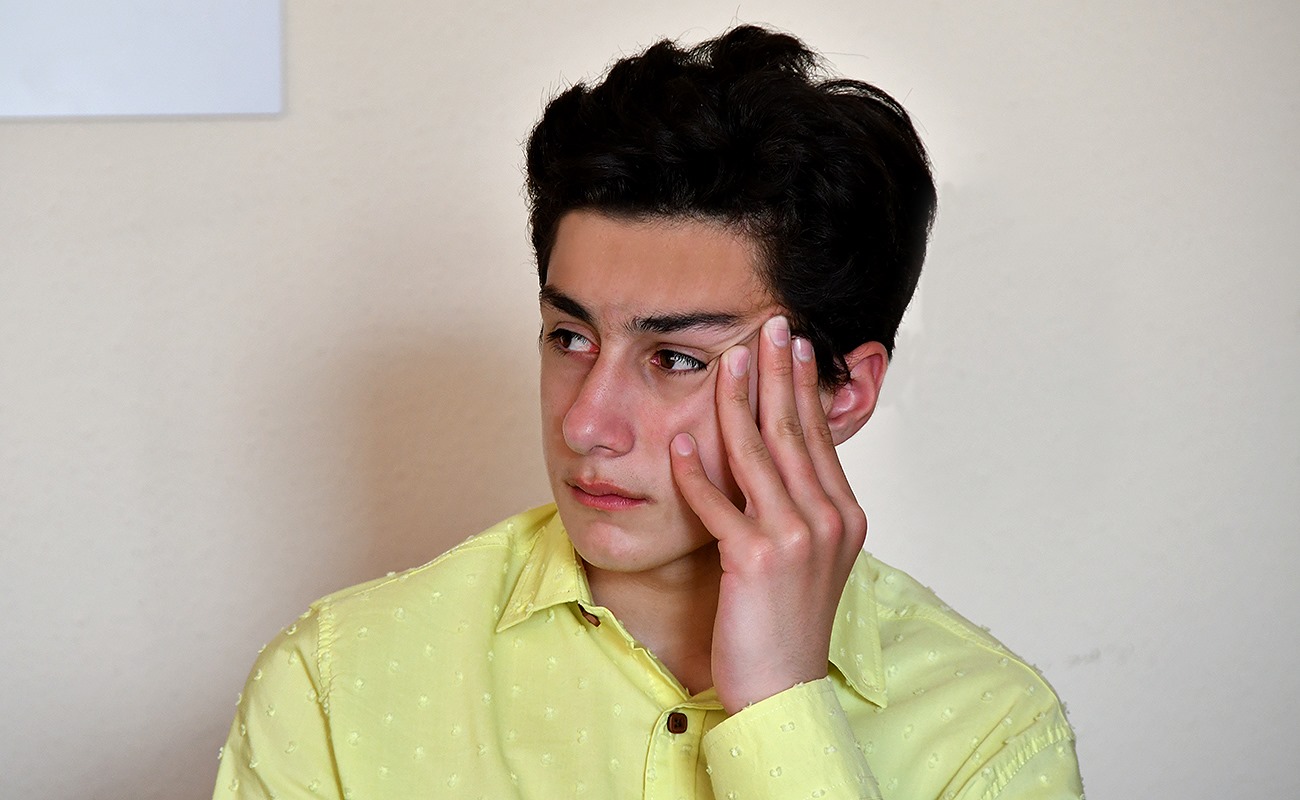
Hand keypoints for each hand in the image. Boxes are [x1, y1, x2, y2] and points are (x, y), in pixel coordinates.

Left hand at [670, 315, 867, 713]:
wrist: (784, 688)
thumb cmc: (786, 624)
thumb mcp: (808, 558)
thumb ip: (799, 508)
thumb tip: (775, 462)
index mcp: (844, 516)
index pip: (819, 437)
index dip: (803, 387)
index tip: (792, 344)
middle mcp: (827, 520)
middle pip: (794, 431)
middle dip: (777, 372)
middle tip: (767, 325)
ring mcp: (794, 539)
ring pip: (758, 454)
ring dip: (737, 402)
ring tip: (725, 362)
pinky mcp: (754, 559)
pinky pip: (718, 503)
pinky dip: (696, 472)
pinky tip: (680, 443)